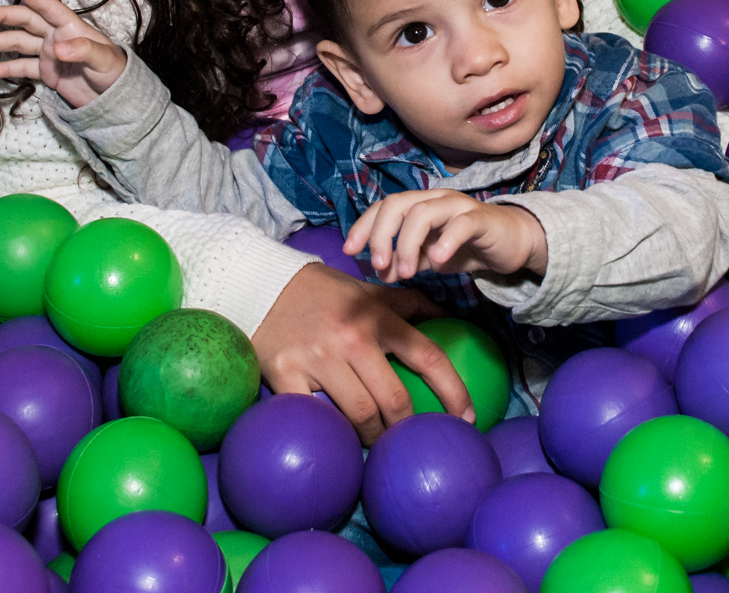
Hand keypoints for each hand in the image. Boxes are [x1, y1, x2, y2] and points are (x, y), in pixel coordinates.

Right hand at [0, 0, 126, 107]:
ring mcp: (48, 54)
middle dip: (2, 17)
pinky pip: (21, 68)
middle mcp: (56, 36)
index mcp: (71, 27)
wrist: (115, 99)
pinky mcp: (46, 72)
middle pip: (25, 21)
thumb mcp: (103, 60)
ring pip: (17, 44)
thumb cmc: (114, 72)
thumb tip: (58, 49)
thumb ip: (83, 51)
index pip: (47, 6)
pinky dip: (5, 69)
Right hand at [251, 263, 475, 444]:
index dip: (453, 390)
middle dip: (408, 427)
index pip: (427, 356)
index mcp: (377, 317)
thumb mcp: (369, 291)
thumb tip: (452, 320)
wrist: (261, 285)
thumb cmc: (324, 293)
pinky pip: (316, 419)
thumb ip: (409, 304)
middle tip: (412, 439)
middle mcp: (352, 338)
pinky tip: (338, 443)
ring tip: (376, 443)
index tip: (467, 417)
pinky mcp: (286, 374)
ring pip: (360, 415)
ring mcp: (318, 358)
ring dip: (374, 437)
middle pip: (394, 399)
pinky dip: (331, 435)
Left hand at [344, 189, 547, 281]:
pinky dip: (445, 241)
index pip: (383, 207)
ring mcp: (457, 205)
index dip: (364, 226)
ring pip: (423, 212)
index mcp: (418, 204)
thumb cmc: (466, 246)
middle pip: (397, 204)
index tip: (350, 251)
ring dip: (408, 243)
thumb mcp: (429, 258)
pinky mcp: (481, 218)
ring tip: (406, 272)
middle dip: (382, 234)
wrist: (511, 242)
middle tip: (378, 264)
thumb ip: (405, 261)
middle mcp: (434, 198)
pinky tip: (437, 261)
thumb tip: (379, 271)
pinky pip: (460, 224)